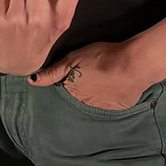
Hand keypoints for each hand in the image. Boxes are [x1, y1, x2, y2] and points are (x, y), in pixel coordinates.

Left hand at [29, 40, 150, 110]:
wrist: (134, 64)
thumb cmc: (102, 57)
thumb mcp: (73, 59)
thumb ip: (52, 72)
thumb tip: (31, 81)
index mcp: (72, 93)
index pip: (64, 92)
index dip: (68, 82)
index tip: (75, 74)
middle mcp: (85, 104)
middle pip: (78, 98)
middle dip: (81, 89)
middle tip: (92, 74)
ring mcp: (103, 108)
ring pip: (95, 101)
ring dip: (96, 93)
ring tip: (104, 77)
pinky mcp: (119, 107)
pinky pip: (112, 102)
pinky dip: (112, 94)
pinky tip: (115, 83)